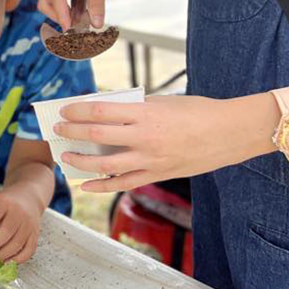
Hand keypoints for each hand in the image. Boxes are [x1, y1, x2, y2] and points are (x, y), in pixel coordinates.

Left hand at [0, 189, 41, 263]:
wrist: (28, 198)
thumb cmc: (6, 202)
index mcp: (5, 202)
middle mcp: (20, 213)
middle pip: (6, 233)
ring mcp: (29, 225)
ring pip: (17, 244)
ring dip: (1, 255)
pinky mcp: (35, 235)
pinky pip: (28, 251)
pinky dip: (17, 260)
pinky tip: (6, 262)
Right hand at [38, 0, 129, 29]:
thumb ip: (97, 2)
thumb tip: (96, 25)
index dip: (62, 15)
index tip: (69, 31)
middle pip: (48, 3)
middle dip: (60, 17)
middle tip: (74, 31)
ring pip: (57, 6)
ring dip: (68, 17)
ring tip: (84, 29)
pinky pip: (68, 4)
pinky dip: (76, 14)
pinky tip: (87, 21)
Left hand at [54, 94, 275, 192]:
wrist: (231, 132)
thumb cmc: (198, 111)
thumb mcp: (163, 102)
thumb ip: (135, 108)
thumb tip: (105, 113)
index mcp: (146, 114)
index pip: (100, 112)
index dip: (77, 111)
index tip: (64, 110)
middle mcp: (145, 138)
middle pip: (97, 137)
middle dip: (72, 133)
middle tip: (58, 129)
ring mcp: (151, 160)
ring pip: (106, 165)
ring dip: (81, 161)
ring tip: (66, 156)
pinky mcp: (158, 174)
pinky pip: (124, 183)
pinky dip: (102, 186)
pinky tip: (86, 185)